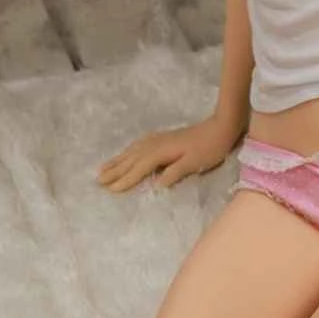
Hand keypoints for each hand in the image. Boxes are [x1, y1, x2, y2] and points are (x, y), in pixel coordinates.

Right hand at [96, 115, 241, 192]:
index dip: (125, 180)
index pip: (139, 169)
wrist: (220, 126)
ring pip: (132, 151)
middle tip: (98, 181)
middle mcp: (155, 144)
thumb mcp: (194, 163)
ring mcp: (158, 139)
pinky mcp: (162, 137)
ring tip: (102, 169)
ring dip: (117, 161)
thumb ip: (174, 173)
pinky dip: (128, 151)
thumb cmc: (210, 148)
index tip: (111, 190)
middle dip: (114, 171)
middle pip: (131, 159)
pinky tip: (125, 154)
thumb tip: (155, 184)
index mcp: (161, 152)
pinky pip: (138, 145)